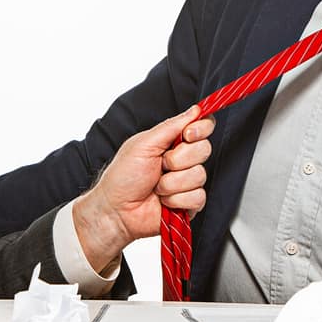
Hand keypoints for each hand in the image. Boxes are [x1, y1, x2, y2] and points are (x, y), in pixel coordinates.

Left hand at [71, 108, 215, 270]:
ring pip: (199, 175)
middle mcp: (183, 160)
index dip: (200, 129)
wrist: (116, 210)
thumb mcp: (144, 144)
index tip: (187, 134)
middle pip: (204, 149)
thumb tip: (195, 110)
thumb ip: (171, 126)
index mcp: (172, 142)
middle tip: (161, 165)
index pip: (202, 127)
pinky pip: (198, 197)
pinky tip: (164, 201)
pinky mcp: (190, 203)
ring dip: (172, 182)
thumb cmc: (123, 176)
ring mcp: (187, 182)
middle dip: (178, 159)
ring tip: (156, 186)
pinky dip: (176, 199)